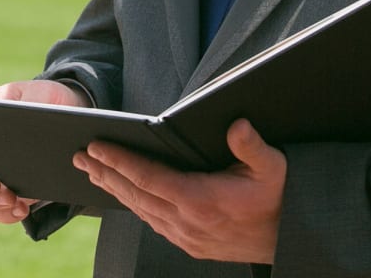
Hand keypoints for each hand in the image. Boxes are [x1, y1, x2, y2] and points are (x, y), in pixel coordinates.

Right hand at [0, 80, 89, 223]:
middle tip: (4, 193)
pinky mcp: (12, 191)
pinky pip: (0, 211)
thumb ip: (26, 106)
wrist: (68, 112)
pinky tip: (23, 210)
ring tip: (16, 203)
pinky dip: (8, 214)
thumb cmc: (43, 99)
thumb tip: (14, 127)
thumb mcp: (36, 95)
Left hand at [73, 118, 286, 263]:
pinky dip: (134, 205)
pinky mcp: (190, 245)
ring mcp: (186, 236)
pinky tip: (125, 195)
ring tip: (93, 172)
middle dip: (105, 173)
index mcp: (201, 199)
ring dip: (115, 190)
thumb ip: (252, 146)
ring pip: (140, 210)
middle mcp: (187, 222)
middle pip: (135, 194)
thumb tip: (236, 125)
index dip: (119, 160)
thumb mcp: (273, 166)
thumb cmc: (280, 197)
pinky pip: (153, 223)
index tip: (95, 147)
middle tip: (79, 156)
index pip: (148, 177)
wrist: (291, 239)